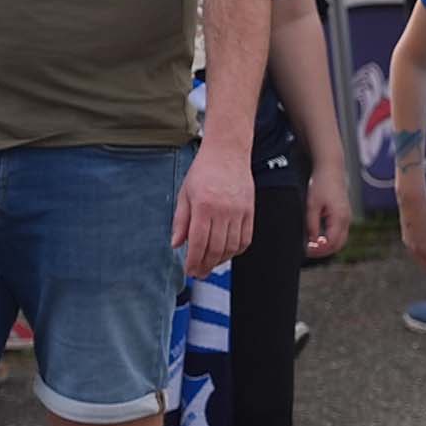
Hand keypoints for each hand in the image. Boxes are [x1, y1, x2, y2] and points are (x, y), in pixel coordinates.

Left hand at [172, 146, 256, 277]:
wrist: (228, 153)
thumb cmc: (204, 171)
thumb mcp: (185, 194)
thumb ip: (181, 220)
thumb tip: (176, 243)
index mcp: (203, 206)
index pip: (198, 242)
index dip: (194, 260)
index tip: (190, 270)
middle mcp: (223, 211)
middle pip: (216, 248)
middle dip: (206, 265)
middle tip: (199, 273)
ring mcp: (239, 212)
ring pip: (232, 246)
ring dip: (221, 260)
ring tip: (211, 265)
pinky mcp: (250, 211)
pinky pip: (246, 238)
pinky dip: (237, 250)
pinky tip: (228, 253)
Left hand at [304, 161, 352, 258]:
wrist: (331, 169)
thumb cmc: (321, 184)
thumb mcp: (312, 206)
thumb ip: (312, 225)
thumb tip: (312, 241)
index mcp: (339, 218)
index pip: (331, 243)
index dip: (319, 250)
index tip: (306, 250)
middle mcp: (346, 220)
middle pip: (338, 245)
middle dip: (324, 251)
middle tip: (309, 251)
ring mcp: (347, 217)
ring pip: (340, 240)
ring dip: (328, 245)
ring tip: (312, 245)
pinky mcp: (344, 215)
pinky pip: (340, 233)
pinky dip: (331, 239)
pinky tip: (319, 237)